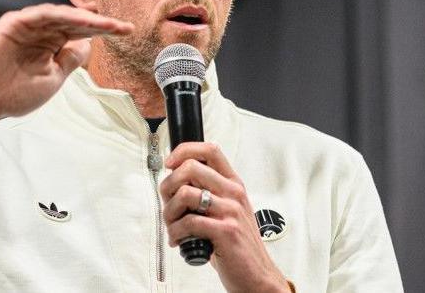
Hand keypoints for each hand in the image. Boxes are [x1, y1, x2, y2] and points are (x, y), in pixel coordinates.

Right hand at [0, 3, 132, 137]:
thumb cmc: (13, 94)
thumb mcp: (53, 79)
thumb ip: (70, 59)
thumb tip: (90, 44)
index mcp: (51, 45)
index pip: (83, 34)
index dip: (104, 31)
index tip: (127, 31)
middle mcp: (41, 32)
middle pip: (77, 22)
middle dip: (101, 24)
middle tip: (124, 26)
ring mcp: (28, 26)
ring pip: (62, 16)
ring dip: (85, 19)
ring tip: (107, 24)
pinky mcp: (14, 22)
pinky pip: (42, 15)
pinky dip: (62, 16)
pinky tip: (81, 20)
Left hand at [160, 142, 287, 292]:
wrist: (257, 275)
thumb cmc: (237, 245)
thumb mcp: (226, 211)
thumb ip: (207, 193)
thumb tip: (174, 181)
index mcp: (233, 184)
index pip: (209, 150)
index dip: (184, 151)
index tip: (170, 163)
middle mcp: (233, 193)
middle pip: (191, 168)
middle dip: (169, 185)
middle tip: (168, 203)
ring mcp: (231, 211)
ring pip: (185, 194)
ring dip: (169, 213)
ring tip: (173, 226)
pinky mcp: (226, 230)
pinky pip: (189, 221)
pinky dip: (176, 232)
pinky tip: (179, 240)